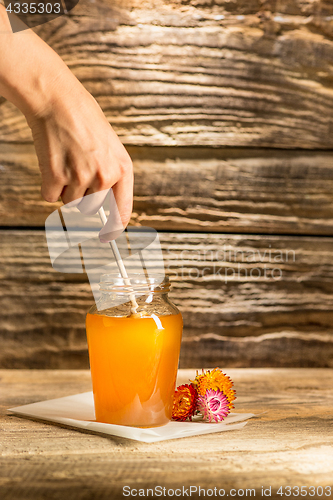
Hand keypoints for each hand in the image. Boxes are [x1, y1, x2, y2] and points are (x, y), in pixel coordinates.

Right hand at [26, 79, 132, 241]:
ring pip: (70, 203)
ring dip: (65, 188)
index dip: (115, 228)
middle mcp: (105, 176)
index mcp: (123, 168)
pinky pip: (50, 197)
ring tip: (66, 160)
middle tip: (75, 171)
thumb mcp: (110, 146)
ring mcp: (81, 178)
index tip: (108, 237)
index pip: (123, 210)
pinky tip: (53, 161)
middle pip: (91, 209)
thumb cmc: (84, 120)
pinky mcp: (57, 177)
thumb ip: (111, 175)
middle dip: (82, 196)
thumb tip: (104, 208)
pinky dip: (48, 185)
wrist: (58, 100)